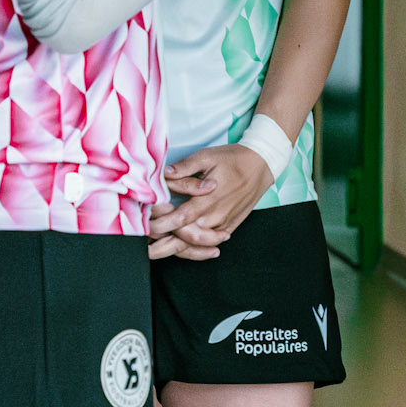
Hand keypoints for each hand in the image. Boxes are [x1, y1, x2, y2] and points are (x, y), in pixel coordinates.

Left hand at [155, 144, 273, 254]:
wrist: (261, 166)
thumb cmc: (233, 159)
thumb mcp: (208, 156)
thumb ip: (185, 168)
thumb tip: (165, 174)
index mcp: (208, 200)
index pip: (180, 219)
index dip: (161, 224)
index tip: (145, 225)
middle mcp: (215, 217)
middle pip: (185, 238)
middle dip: (162, 241)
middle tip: (144, 240)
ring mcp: (223, 225)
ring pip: (196, 245)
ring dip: (174, 247)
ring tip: (154, 248)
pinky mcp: (228, 228)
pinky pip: (209, 245)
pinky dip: (193, 250)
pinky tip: (177, 247)